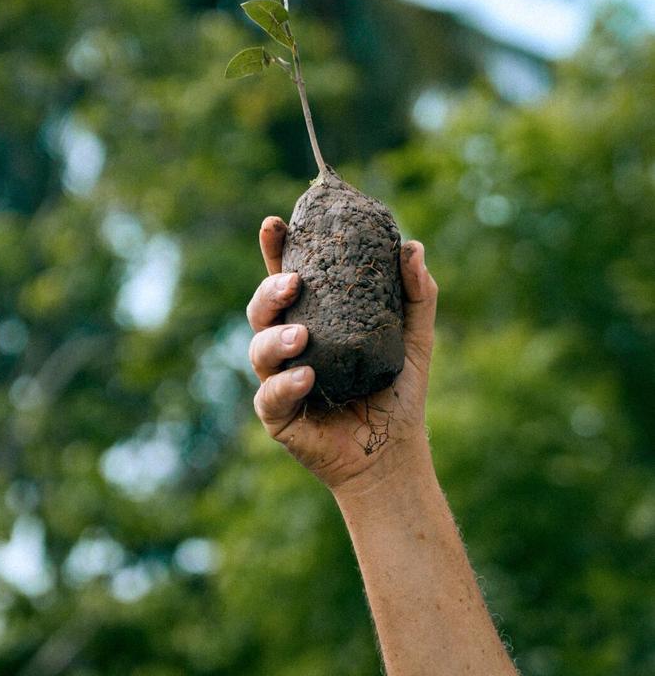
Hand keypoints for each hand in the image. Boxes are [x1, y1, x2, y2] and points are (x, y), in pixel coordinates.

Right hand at [248, 215, 437, 493]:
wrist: (395, 452)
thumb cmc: (398, 389)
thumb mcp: (414, 337)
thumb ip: (416, 294)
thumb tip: (412, 247)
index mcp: (312, 317)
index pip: (286, 276)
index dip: (275, 249)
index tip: (275, 223)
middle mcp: (288, 344)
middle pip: (262, 308)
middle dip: (269, 290)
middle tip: (292, 282)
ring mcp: (279, 379)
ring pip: (259, 348)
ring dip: (275, 337)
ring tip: (300, 334)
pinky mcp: (278, 416)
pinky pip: (271, 396)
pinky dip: (286, 384)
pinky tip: (306, 376)